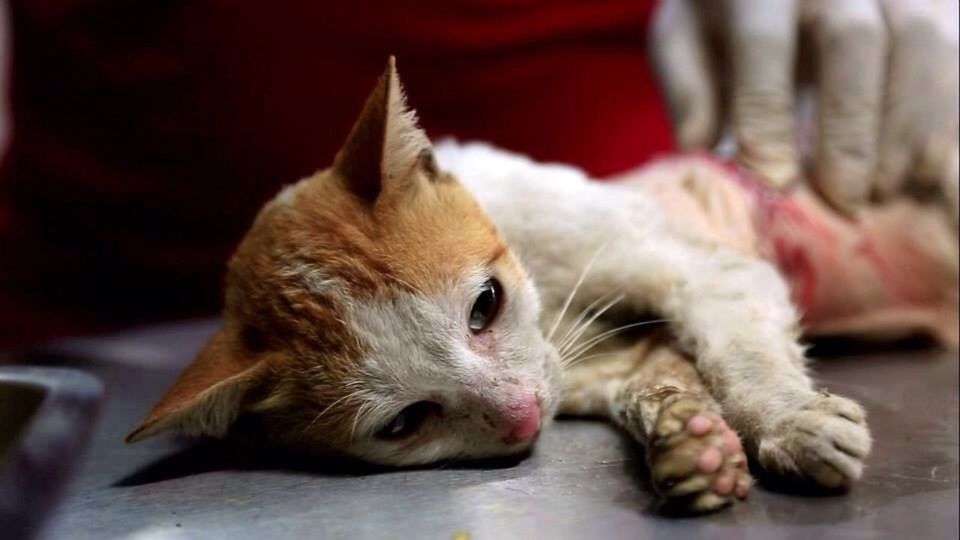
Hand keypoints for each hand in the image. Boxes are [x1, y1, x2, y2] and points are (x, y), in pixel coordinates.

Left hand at [651, 0, 958, 215]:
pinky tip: (921, 171)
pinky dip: (942, 118)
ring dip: (906, 126)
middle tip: (841, 199)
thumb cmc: (721, 17)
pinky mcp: (935, 4)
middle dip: (849, 128)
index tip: (772, 180)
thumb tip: (700, 146)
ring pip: (918, 44)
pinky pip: (953, 56)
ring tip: (882, 191)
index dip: (768, 115)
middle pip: (854, 41)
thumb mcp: (685, 40)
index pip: (763, 44)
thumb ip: (690, 87)